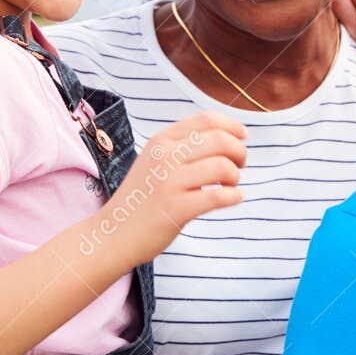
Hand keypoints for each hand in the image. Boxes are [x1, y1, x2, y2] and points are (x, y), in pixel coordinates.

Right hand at [103, 112, 246, 264]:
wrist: (112, 234)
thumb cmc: (143, 197)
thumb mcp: (155, 160)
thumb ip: (185, 146)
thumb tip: (230, 135)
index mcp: (161, 140)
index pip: (207, 119)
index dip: (233, 126)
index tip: (243, 137)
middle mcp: (164, 157)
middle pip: (220, 140)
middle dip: (239, 152)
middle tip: (240, 166)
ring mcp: (169, 182)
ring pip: (223, 167)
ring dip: (236, 177)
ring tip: (230, 185)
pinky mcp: (176, 209)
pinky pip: (219, 196)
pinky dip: (234, 196)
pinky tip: (233, 198)